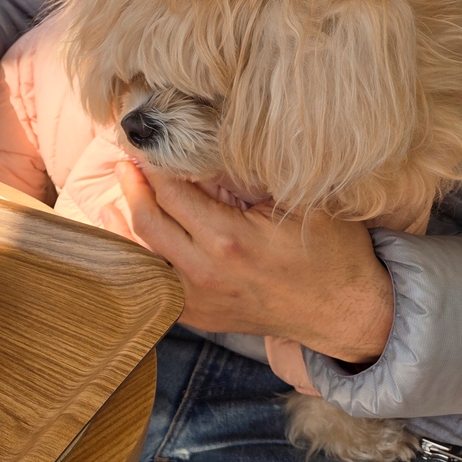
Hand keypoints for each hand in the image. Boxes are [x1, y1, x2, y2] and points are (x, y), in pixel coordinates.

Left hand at [100, 162, 393, 363]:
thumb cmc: (331, 252)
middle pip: (148, 221)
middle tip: (125, 162)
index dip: (155, 167)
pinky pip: (153, 283)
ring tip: (116, 192)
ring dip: (124, 221)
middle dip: (132, 187)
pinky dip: (136, 257)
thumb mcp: (302, 202)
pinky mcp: (197, 316)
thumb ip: (253, 176)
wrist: (344, 313)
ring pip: (142, 255)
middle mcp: (204, 272)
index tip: (146, 146)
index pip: (173, 194)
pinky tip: (124, 236)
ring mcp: (197, 299)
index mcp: (228, 241)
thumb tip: (209, 147)